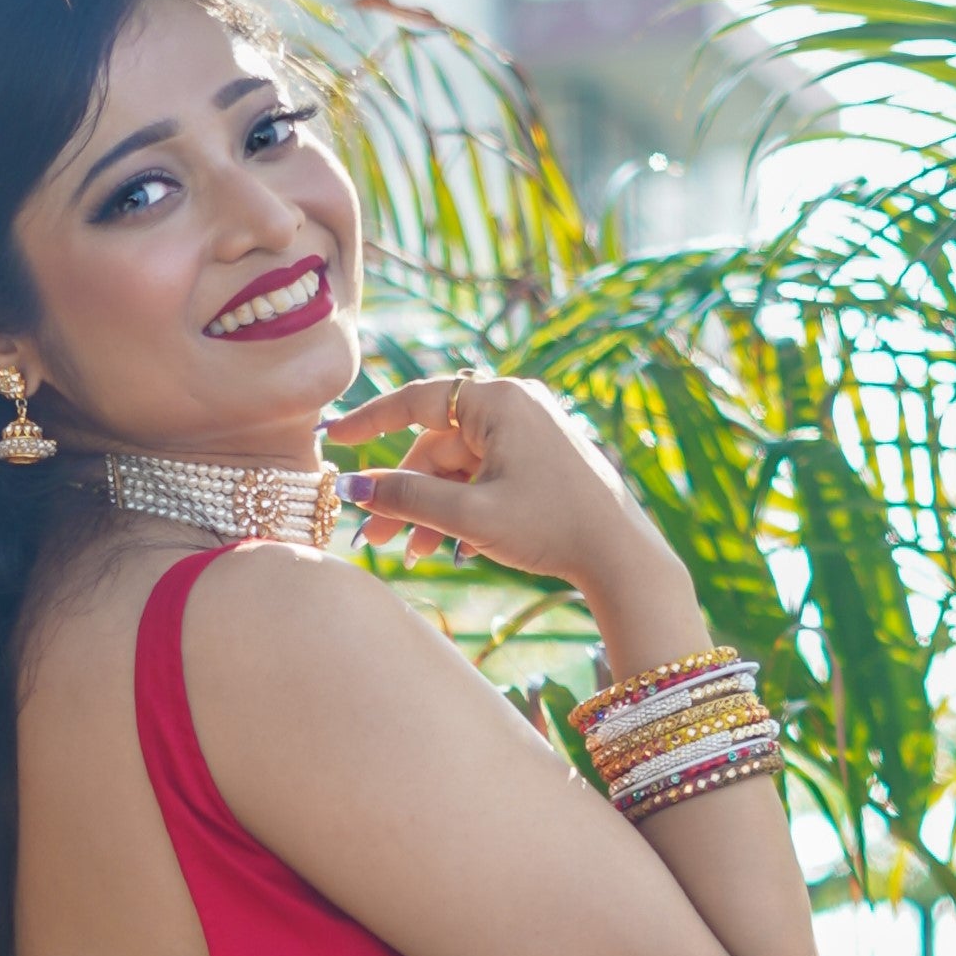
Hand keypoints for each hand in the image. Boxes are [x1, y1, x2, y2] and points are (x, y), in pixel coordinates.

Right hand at [343, 372, 701, 659]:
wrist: (622, 555)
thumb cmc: (550, 527)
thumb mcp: (469, 515)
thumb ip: (406, 498)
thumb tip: (350, 488)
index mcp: (499, 401)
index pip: (416, 400)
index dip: (369, 420)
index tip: (333, 438)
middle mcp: (516, 404)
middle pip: (437, 443)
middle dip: (405, 492)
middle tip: (374, 536)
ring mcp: (532, 429)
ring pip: (460, 466)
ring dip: (433, 508)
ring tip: (414, 554)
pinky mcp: (542, 457)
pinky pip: (487, 474)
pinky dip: (465, 507)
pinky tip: (456, 548)